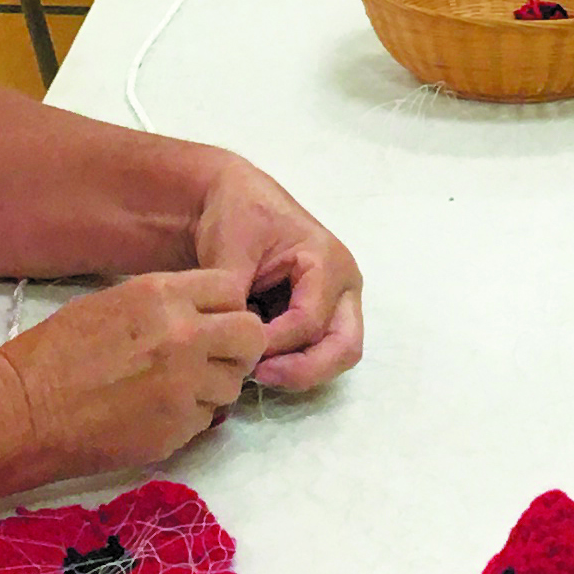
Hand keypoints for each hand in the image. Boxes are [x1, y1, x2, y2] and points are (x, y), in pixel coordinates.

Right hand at [0, 270, 263, 477]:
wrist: (23, 411)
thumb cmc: (55, 352)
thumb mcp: (114, 303)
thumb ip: (167, 305)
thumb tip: (204, 314)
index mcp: (162, 296)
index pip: (232, 290)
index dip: (226, 306)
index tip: (213, 319)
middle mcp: (184, 336)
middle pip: (251, 336)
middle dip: (238, 345)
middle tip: (212, 356)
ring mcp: (185, 386)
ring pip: (234, 383)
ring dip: (214, 384)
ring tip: (174, 387)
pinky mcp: (179, 428)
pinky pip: (209, 418)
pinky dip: (191, 416)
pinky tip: (156, 411)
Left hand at [192, 159, 363, 389]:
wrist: (231, 197)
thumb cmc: (235, 213)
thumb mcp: (230, 249)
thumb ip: (234, 296)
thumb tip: (238, 343)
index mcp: (328, 263)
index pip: (310, 323)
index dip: (273, 344)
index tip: (236, 348)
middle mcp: (343, 286)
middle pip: (344, 348)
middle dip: (303, 371)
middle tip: (257, 376)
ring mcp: (336, 303)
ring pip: (335, 355)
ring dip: (297, 369)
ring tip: (253, 368)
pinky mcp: (320, 315)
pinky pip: (316, 350)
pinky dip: (290, 361)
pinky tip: (254, 356)